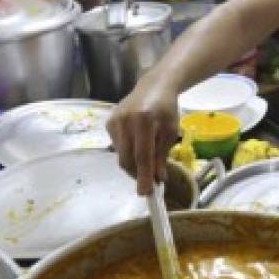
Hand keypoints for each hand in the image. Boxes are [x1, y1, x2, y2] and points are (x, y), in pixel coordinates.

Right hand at [106, 77, 179, 195]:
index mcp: (143, 120)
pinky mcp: (108, 122)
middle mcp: (125, 120)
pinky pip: (117, 146)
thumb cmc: (166, 109)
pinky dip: (127, 152)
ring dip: (133, 163)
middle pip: (127, 158)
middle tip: (150, 181)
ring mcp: (114, 120)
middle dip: (137, 174)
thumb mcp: (170, 132)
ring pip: (120, 155)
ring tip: (146, 159)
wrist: (154, 86)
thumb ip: (162, 155)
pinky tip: (137, 143)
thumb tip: (157, 179)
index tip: (145, 193)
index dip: (143, 176)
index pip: (142, 155)